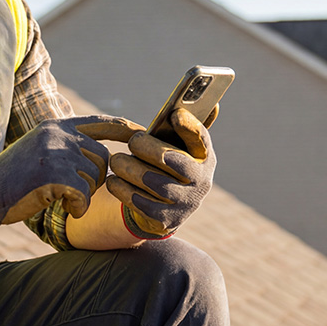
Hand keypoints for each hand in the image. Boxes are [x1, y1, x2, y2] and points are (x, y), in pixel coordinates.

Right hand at [0, 114, 141, 238]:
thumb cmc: (12, 180)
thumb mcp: (39, 150)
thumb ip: (65, 146)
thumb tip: (99, 155)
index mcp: (55, 126)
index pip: (100, 122)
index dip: (124, 128)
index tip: (142, 133)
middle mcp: (58, 134)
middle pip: (102, 158)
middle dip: (94, 179)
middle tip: (71, 191)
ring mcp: (56, 152)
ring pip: (95, 178)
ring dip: (83, 195)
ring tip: (59, 197)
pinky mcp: (54, 174)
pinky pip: (84, 196)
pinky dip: (77, 208)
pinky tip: (61, 207)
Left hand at [108, 107, 216, 237]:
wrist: (164, 206)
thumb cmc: (167, 164)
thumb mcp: (176, 145)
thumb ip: (186, 126)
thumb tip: (213, 105)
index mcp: (204, 157)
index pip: (201, 138)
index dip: (189, 125)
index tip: (174, 114)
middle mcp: (202, 181)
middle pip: (175, 161)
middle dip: (149, 148)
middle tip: (132, 141)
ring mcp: (186, 203)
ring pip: (155, 184)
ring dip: (131, 169)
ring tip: (116, 161)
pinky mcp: (168, 220)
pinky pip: (142, 204)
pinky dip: (124, 190)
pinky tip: (113, 181)